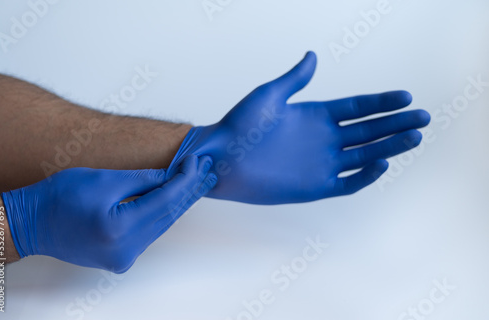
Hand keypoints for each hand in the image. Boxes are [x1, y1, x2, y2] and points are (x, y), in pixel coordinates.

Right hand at [1, 155, 215, 272]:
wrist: (32, 222)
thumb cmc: (60, 197)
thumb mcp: (104, 179)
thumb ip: (143, 180)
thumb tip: (174, 175)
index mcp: (119, 229)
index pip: (165, 200)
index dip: (185, 179)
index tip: (198, 161)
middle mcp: (125, 249)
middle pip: (168, 215)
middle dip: (189, 190)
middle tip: (207, 170)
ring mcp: (124, 257)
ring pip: (162, 225)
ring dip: (179, 202)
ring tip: (198, 181)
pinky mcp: (122, 258)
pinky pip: (150, 233)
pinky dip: (163, 214)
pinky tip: (175, 198)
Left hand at [167, 52, 429, 203]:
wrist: (221, 158)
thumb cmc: (240, 125)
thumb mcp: (270, 95)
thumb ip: (295, 79)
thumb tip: (313, 56)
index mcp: (316, 116)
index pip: (358, 108)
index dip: (382, 103)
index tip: (406, 96)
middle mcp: (323, 139)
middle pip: (369, 131)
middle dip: (397, 124)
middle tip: (423, 118)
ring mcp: (321, 163)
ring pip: (364, 155)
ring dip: (390, 147)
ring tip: (415, 137)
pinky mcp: (315, 186)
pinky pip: (347, 182)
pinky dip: (365, 175)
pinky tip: (381, 162)